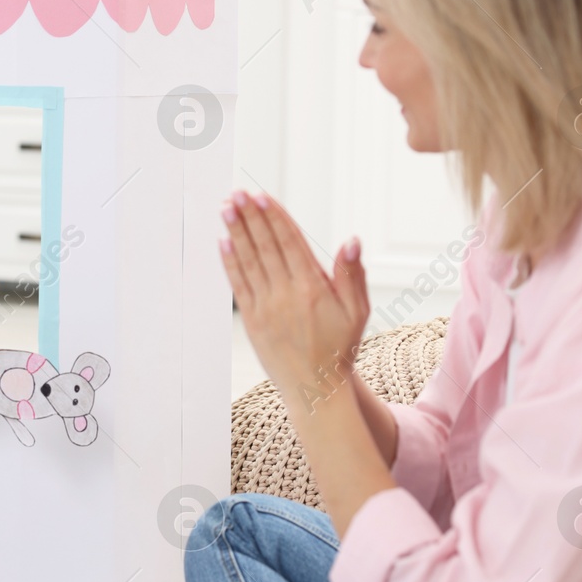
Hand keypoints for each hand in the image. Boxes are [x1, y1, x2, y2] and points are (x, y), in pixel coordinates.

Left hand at [220, 189, 369, 403]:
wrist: (316, 388)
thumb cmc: (340, 347)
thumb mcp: (357, 311)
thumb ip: (351, 274)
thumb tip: (351, 240)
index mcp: (312, 288)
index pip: (289, 242)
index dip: (274, 217)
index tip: (261, 195)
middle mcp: (286, 294)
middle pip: (265, 246)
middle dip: (250, 217)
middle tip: (236, 193)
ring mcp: (266, 307)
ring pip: (249, 261)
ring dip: (236, 232)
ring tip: (226, 208)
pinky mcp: (253, 321)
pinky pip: (239, 285)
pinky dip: (230, 262)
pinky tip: (223, 241)